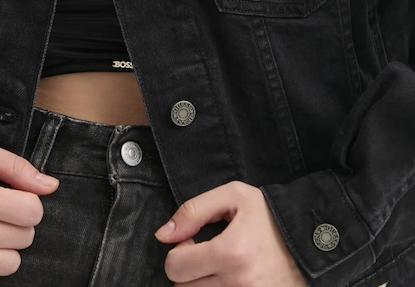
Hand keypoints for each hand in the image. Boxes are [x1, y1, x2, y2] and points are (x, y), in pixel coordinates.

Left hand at [155, 180, 306, 285]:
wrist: (312, 243)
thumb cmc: (272, 217)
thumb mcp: (235, 197)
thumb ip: (193, 210)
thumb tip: (163, 234)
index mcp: (230, 253)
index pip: (175, 266)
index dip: (179, 251)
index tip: (193, 242)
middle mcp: (238, 284)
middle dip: (188, 270)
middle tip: (206, 255)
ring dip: (201, 284)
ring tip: (219, 267)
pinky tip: (228, 279)